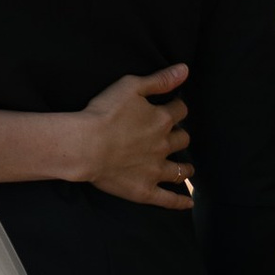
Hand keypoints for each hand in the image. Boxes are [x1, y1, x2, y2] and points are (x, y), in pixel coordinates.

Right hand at [77, 65, 193, 206]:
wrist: (86, 146)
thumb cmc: (104, 113)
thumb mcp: (131, 86)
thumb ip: (160, 79)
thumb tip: (185, 70)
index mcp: (161, 120)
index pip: (179, 110)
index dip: (177, 107)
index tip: (174, 106)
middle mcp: (164, 145)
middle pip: (182, 139)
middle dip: (181, 136)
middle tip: (176, 136)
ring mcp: (156, 170)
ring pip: (179, 170)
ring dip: (185, 167)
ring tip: (187, 167)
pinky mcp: (145, 190)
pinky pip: (168, 199)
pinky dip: (179, 202)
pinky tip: (188, 204)